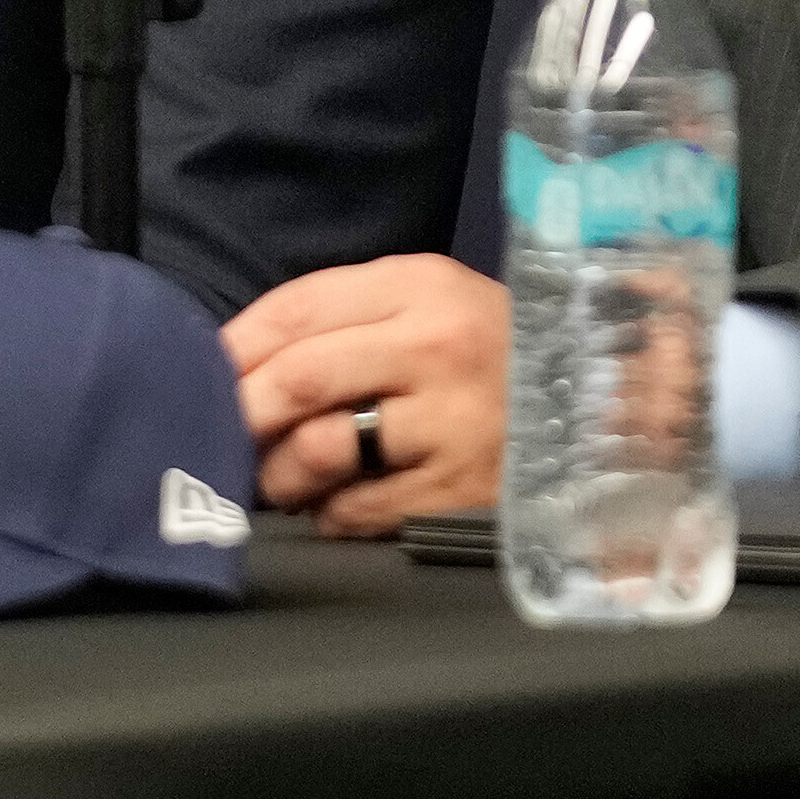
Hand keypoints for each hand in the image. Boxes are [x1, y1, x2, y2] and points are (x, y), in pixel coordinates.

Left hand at [224, 253, 510, 536]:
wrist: (599, 401)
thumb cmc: (488, 350)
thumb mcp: (427, 301)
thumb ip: (344, 317)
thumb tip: (240, 359)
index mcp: (416, 286)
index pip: (296, 309)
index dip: (234, 346)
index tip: (200, 373)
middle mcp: (434, 346)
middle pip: (299, 377)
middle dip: (242, 411)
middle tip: (218, 433)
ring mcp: (450, 421)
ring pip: (323, 447)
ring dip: (277, 471)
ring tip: (274, 478)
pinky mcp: (460, 489)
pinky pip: (360, 508)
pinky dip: (329, 512)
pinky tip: (332, 505)